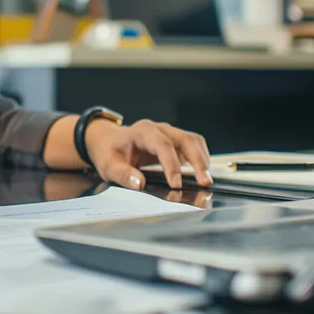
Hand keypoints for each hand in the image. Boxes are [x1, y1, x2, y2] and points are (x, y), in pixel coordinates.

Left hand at [85, 120, 212, 190]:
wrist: (108, 140)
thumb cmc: (109, 152)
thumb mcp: (108, 166)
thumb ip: (123, 174)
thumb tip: (139, 184)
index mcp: (142, 132)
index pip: (162, 145)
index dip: (172, 165)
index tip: (176, 185)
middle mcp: (158, 129)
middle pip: (185, 139)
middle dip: (198, 160)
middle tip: (205, 181)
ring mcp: (168, 132)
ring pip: (193, 140)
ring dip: (202, 159)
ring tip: (206, 180)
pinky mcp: (174, 140)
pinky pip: (193, 145)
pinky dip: (200, 157)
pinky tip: (201, 173)